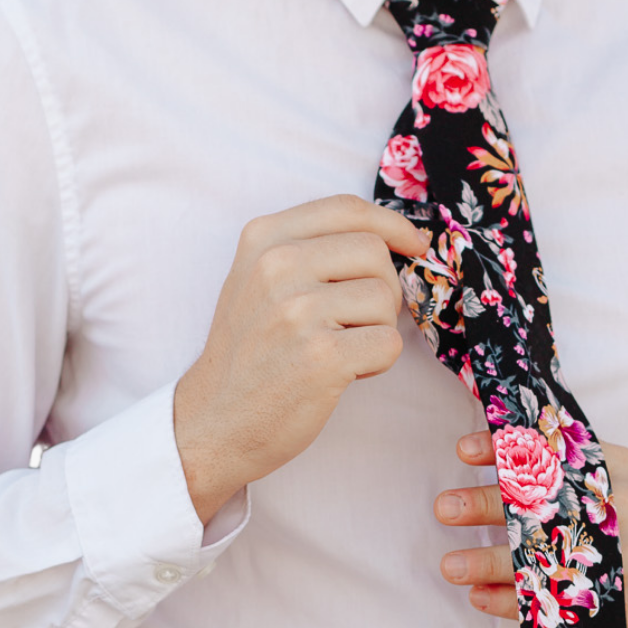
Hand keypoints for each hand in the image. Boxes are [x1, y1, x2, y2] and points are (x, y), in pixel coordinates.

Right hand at [174, 195, 428, 523]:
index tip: (412, 245)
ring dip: (377, 329)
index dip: (391, 224)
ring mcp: (298, 311)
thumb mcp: (258, 279)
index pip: (346, 208)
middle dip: (382, 288)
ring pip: (386, 298)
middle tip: (353, 321)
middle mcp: (277, 266)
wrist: (214, 419)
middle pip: (374, 252)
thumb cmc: (249, 351)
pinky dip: (377, 362)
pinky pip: (389, 343)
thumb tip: (394, 238)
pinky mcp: (321, 356)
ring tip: (338, 349)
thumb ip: (311, 249)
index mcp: (263, 239)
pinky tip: (342, 372)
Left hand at [434, 434, 627, 627]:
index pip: (557, 451)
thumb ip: (563, 466)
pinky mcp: (615, 611)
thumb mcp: (609, 487)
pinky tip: (479, 596)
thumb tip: (491, 445)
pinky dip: (509, 602)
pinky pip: (551, 606)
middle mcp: (627, 511)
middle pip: (545, 506)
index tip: (463, 451)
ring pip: (542, 560)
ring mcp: (626, 564)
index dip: (507, 449)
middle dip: (487, 507)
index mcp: (620, 472)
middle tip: (446, 507)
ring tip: (451, 565)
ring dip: (488, 562)